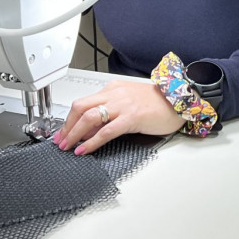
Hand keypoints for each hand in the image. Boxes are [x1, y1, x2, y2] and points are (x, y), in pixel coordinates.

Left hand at [53, 80, 182, 155]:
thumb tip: (91, 128)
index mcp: (113, 89)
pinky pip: (105, 130)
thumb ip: (110, 111)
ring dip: (74, 133)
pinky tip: (84, 149)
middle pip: (80, 107)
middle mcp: (115, 94)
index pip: (83, 102)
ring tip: (68, 146)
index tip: (63, 131)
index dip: (69, 118)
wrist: (178, 100)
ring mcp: (123, 105)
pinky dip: (91, 141)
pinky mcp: (131, 117)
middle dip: (66, 126)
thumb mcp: (129, 102)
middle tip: (60, 140)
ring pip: (89, 117)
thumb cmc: (157, 103)